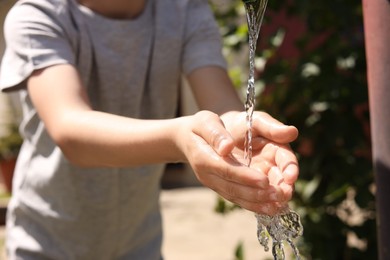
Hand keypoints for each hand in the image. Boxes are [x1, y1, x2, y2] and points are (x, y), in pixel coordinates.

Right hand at [176, 110, 298, 214]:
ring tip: (278, 204)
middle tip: (278, 195)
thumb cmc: (200, 126)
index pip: (226, 169)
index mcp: (203, 157)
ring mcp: (213, 183)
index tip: (264, 180)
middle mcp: (207, 175)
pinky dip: (253, 204)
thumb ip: (217, 134)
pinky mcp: (220, 187)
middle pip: (232, 187)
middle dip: (256, 193)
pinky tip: (270, 208)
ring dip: (257, 202)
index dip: (245, 176)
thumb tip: (227, 147)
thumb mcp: (206, 121)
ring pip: (235, 196)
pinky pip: (237, 198)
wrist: (186, 139)